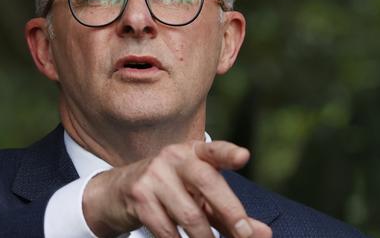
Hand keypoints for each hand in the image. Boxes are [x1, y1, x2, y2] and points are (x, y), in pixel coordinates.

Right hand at [82, 141, 271, 237]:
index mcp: (193, 152)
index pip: (214, 150)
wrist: (115, 192)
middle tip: (245, 234)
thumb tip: (263, 233)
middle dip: (230, 211)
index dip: (229, 153)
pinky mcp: (139, 196)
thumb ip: (228, 213)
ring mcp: (154, 175)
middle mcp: (174, 157)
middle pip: (207, 182)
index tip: (244, 157)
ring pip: (189, 214)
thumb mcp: (198, 196)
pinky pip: (166, 228)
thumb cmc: (169, 192)